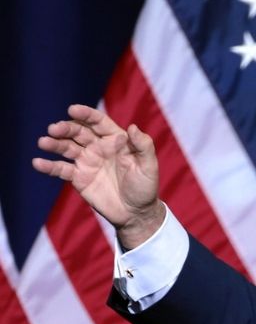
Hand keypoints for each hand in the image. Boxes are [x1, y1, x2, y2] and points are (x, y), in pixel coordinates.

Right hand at [32, 104, 164, 249]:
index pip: (98, 122)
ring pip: (66, 147)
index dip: (86, 115)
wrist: (136, 213)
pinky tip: (38, 163)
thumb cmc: (145, 187)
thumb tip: (133, 127)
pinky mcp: (78, 177)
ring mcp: (86, 161)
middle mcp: (98, 147)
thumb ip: (143, 146)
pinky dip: (49, 166)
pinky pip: (61, 169)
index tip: (72, 110)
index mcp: (116, 140)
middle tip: (53, 129)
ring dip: (54, 143)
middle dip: (65, 128)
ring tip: (44, 142)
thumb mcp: (149, 166)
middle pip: (78, 132)